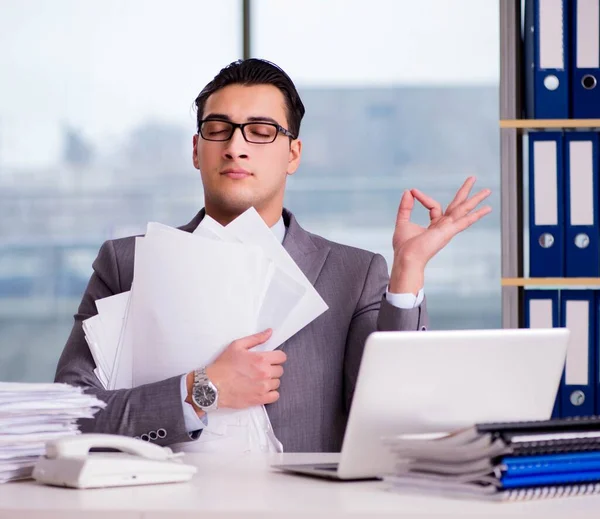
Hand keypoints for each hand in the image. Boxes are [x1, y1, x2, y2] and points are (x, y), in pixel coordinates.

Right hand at [200, 329, 285, 409]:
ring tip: (259, 379)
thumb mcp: (237, 346)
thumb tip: (269, 332)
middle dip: (272, 368)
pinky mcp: (259, 399)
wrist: (213, 385)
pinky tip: (262, 389)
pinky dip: (271, 393)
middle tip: (262, 369)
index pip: (282, 357)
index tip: (271, 359)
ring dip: (271, 381)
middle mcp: (264, 373)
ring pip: (277, 383)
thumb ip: (256, 338)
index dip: (277, 357)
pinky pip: (275, 396)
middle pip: (280, 370)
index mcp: (261, 359)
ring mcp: (263, 387)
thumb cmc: (223, 365)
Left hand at [389, 176, 491, 293]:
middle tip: (473, 178)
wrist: (406, 258)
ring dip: (475, 200)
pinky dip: (476, 215)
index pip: (434, 206)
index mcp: (434, 225)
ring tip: (487, 190)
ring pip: (463, 210)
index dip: (424, 198)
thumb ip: (406, 207)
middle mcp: (444, 227)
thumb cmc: (404, 247)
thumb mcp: (402, 221)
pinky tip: (487, 209)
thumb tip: (408, 191)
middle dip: (465, 192)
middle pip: (457, 205)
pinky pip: (465, 221)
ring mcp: (447, 229)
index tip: (413, 192)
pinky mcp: (448, 232)